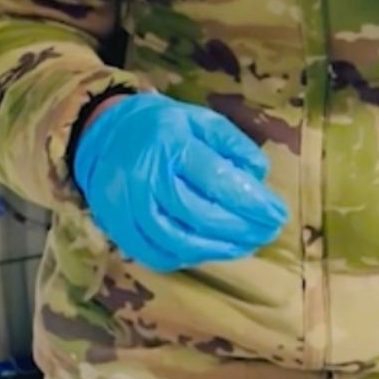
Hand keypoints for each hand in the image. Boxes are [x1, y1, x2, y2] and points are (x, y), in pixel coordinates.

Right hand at [71, 93, 286, 272]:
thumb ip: (232, 144)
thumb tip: (258, 178)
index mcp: (169, 142)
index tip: (277, 215)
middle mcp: (145, 175)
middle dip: (240, 230)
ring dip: (216, 250)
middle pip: (199, 215)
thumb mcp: (199, 120)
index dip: (252, 203)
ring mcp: (126, 204)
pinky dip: (183, 259)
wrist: (101, 133)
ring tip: (242, 246)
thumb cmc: (159, 127)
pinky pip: (152, 253)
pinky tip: (205, 252)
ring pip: (176, 240)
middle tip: (265, 234)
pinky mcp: (115, 225)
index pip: (217, 180)